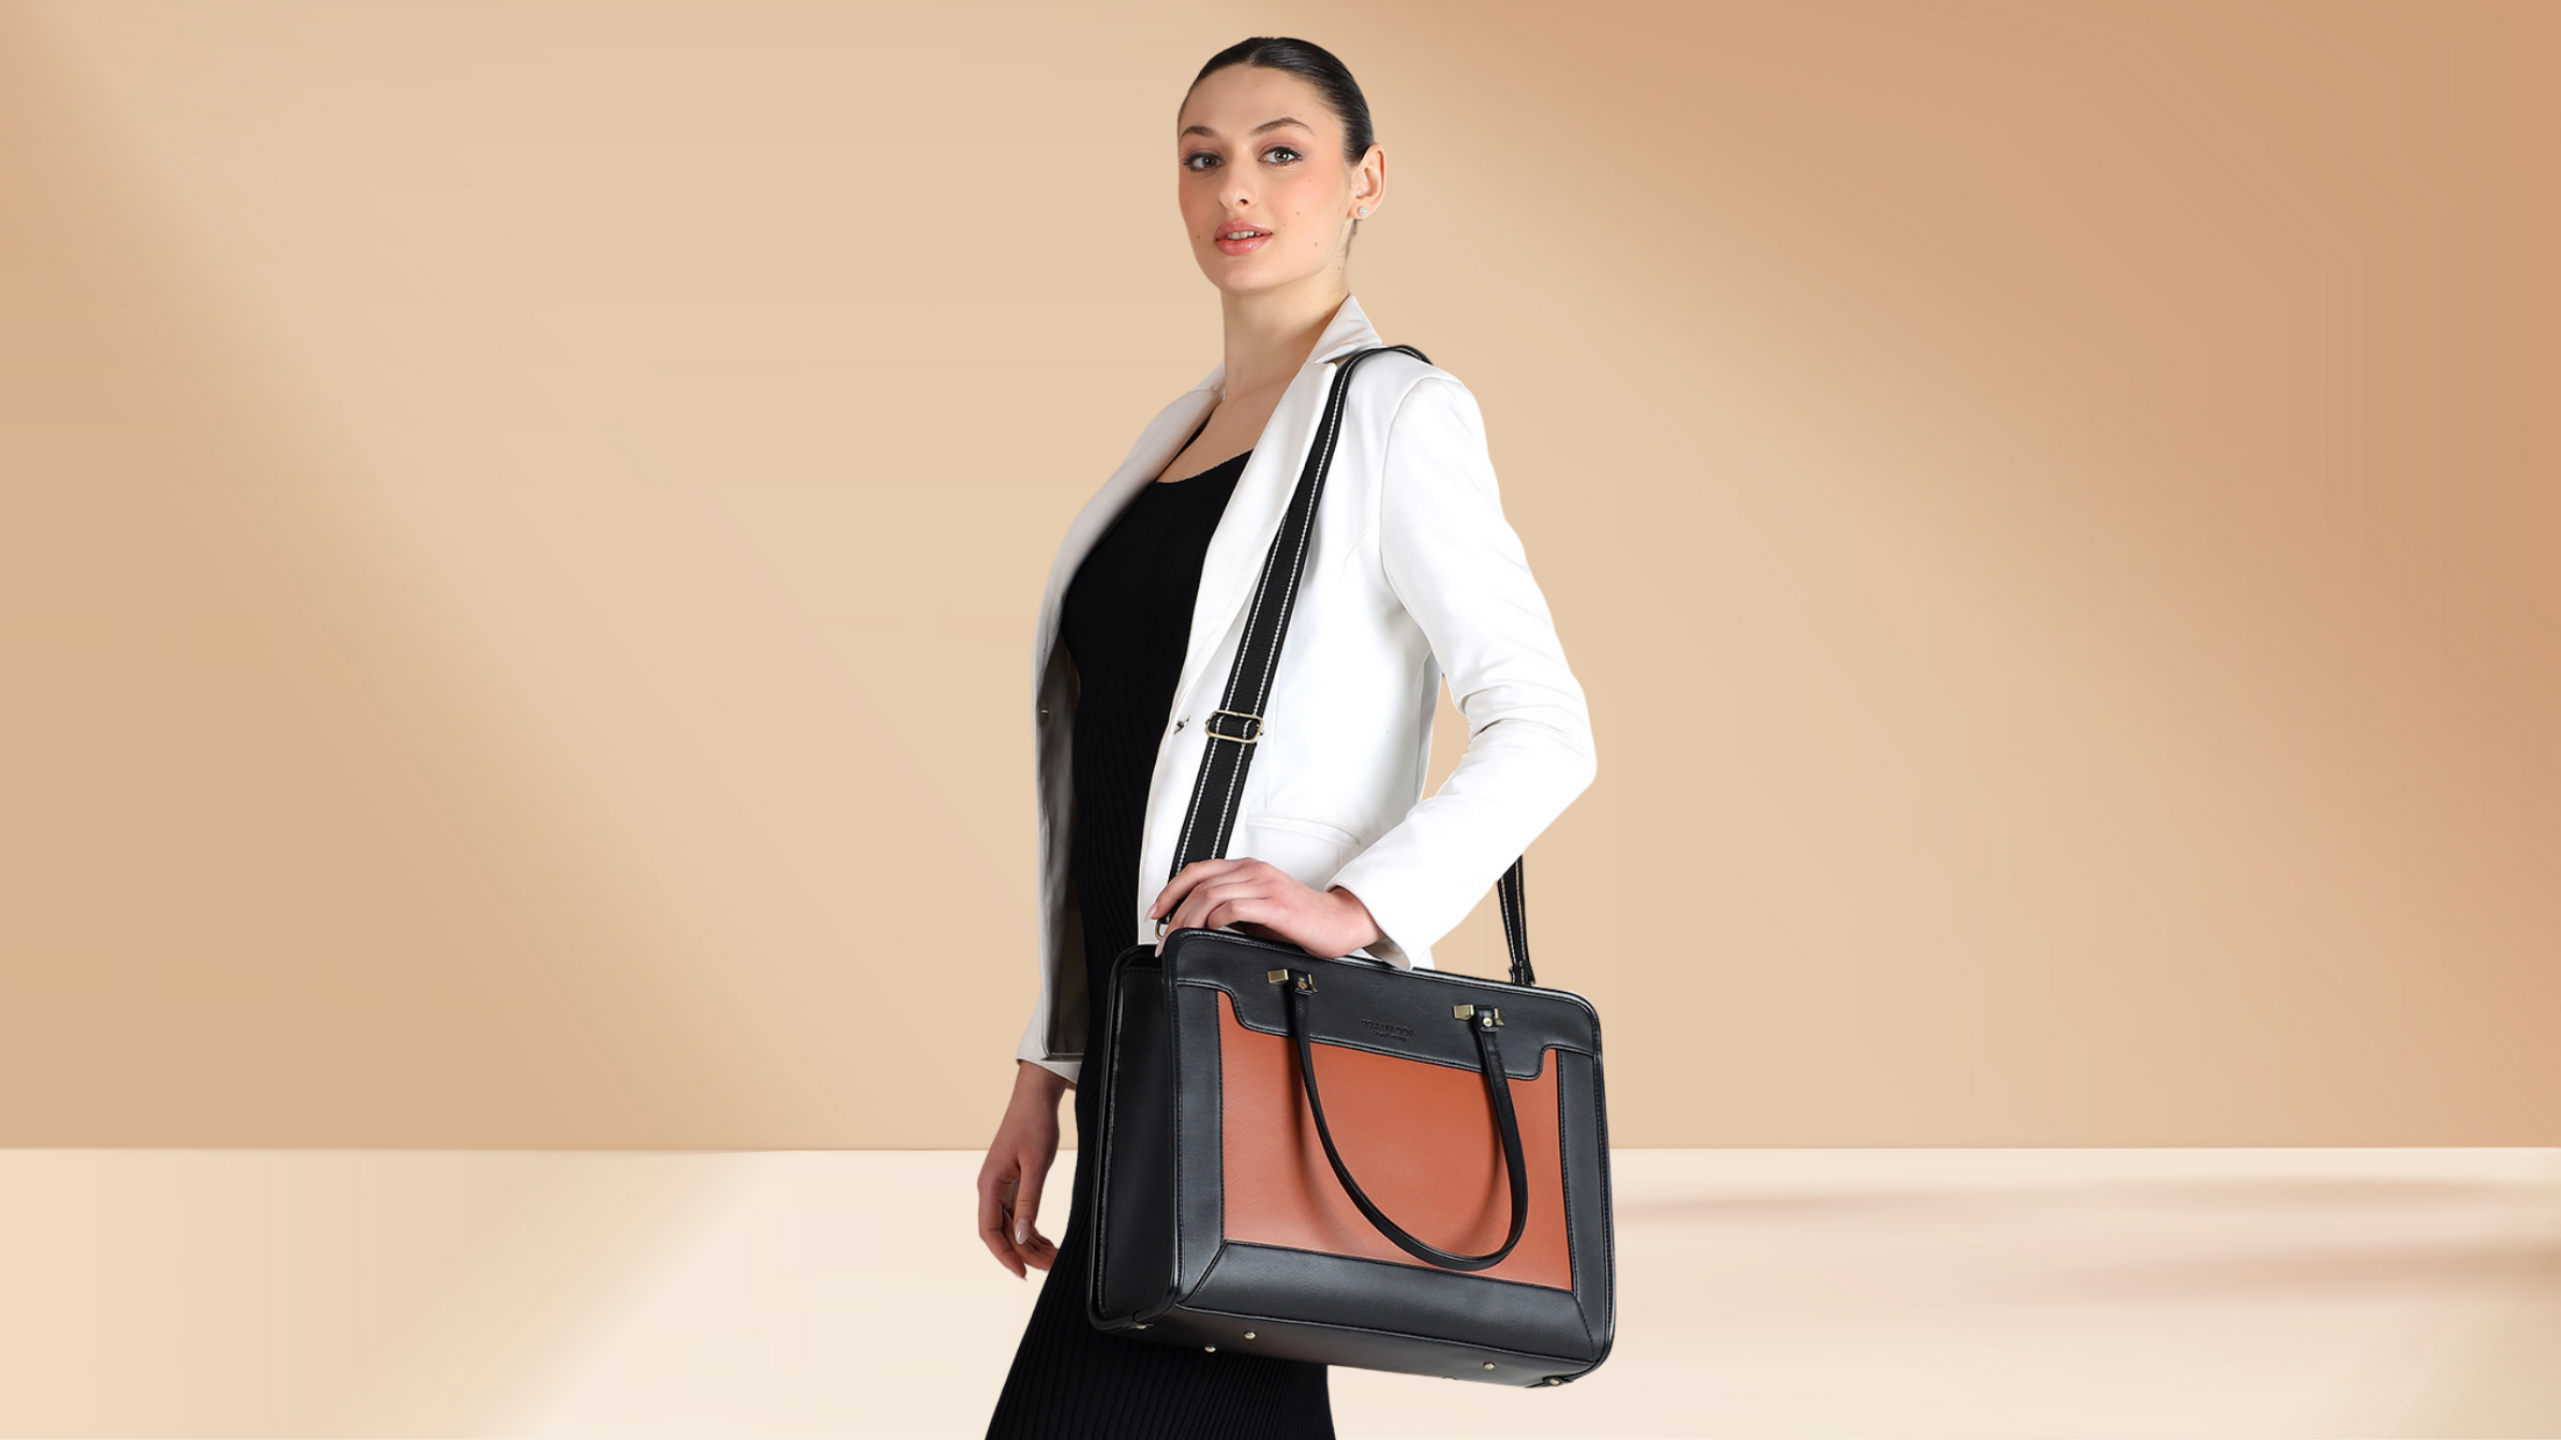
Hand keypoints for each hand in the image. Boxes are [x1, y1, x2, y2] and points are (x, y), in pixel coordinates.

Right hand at [976, 1060, 1068, 1277]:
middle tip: (1051, 1268)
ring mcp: (1000, 1187)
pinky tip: (1047, 1243)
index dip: (1004, 1256)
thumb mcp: (1036, 1165)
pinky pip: (1017, 1215)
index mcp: (989, 1184)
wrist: (1035, 1098)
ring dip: (1030, 1245)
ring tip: (1053, 1259)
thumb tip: (1021, 1236)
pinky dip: (1031, 1231)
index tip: (1023, 1273)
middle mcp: (990, 1189)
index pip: (989, 1231)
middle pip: (1002, 1233)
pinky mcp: (1012, 1184)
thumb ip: (1029, 1201)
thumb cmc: (1034, 1125)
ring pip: (1011, 1227)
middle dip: (1024, 1254)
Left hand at [1149, 859, 1384, 957]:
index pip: (1197, 870)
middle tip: (1164, 939)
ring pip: (1210, 895)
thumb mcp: (1258, 912)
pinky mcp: (1276, 905)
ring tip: (1179, 942)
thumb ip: (1230, 911)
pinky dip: (1214, 921)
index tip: (1156, 912)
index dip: (1170, 890)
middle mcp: (1253, 871)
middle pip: (1198, 885)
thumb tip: (1196, 926)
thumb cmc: (1301, 920)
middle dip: (1173, 913)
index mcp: (1247, 869)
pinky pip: (1233, 908)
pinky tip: (1209, 933)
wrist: (1340, 922)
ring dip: (1188, 921)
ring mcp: (1265, 886)